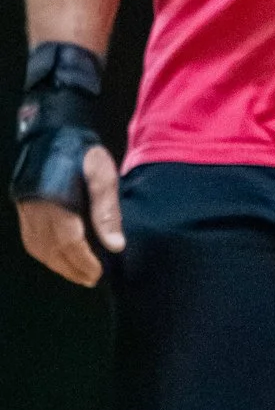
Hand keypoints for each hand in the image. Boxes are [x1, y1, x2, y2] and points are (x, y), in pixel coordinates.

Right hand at [14, 142, 122, 288]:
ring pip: (38, 247)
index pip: (68, 240)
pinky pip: (30, 238)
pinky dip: (45, 253)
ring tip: (78, 273)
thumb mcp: (102, 176)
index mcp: (56, 199)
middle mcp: (36, 207)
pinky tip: (60, 257)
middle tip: (91, 279)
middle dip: (71, 268)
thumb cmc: (82, 152)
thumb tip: (116, 245)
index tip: (97, 272)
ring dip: (57, 264)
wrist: (53, 130)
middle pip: (51, 249)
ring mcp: (26, 207)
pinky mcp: (23, 205)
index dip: (83, 261)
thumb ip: (107, 211)